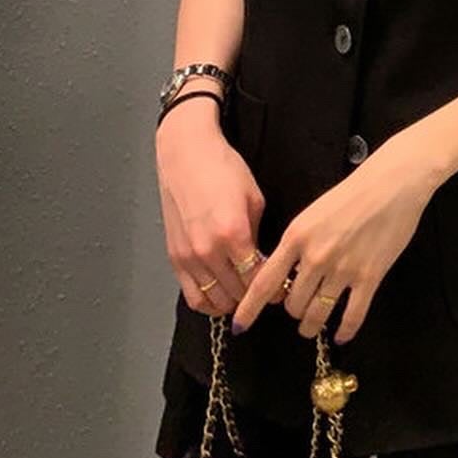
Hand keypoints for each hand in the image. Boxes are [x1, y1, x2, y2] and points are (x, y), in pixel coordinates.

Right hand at [156, 98, 267, 313]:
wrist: (186, 154)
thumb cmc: (223, 169)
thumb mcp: (254, 199)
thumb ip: (258, 234)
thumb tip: (263, 260)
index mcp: (233, 234)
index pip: (257, 278)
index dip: (273, 288)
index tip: (282, 290)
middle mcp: (208, 251)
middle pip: (237, 294)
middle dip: (255, 296)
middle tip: (266, 292)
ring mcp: (188, 257)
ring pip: (214, 301)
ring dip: (233, 302)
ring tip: (245, 295)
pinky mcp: (174, 258)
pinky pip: (193, 296)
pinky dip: (209, 302)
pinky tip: (221, 296)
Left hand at [231, 136, 436, 344]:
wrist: (391, 183)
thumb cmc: (351, 194)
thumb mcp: (312, 215)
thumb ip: (297, 245)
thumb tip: (288, 274)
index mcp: (296, 237)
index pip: (264, 282)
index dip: (249, 308)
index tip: (239, 326)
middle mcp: (316, 256)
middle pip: (293, 303)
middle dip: (294, 311)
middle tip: (298, 309)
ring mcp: (343, 269)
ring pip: (317, 314)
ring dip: (312, 325)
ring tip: (311, 326)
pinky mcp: (369, 277)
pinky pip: (352, 315)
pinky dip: (345, 330)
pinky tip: (341, 335)